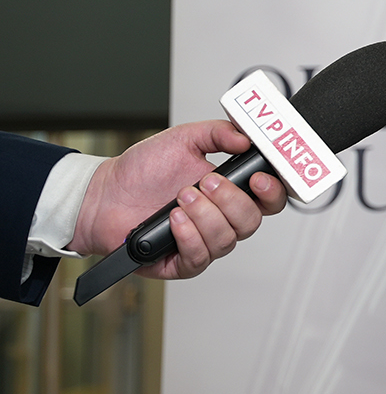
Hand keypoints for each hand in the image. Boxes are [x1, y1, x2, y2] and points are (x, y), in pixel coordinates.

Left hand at [70, 120, 287, 278]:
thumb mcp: (182, 139)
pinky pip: (200, 257)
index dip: (273, 192)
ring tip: (180, 198)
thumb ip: (218, 132)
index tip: (260, 179)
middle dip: (231, 200)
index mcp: (230, 190)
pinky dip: (189, 236)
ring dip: (205, 216)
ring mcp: (203, 240)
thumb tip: (245, 138)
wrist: (103, 196)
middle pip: (252, 221)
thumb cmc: (142, 171)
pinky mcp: (182, 261)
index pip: (269, 199)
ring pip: (226, 239)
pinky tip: (174, 220)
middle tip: (207, 182)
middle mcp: (221, 218)